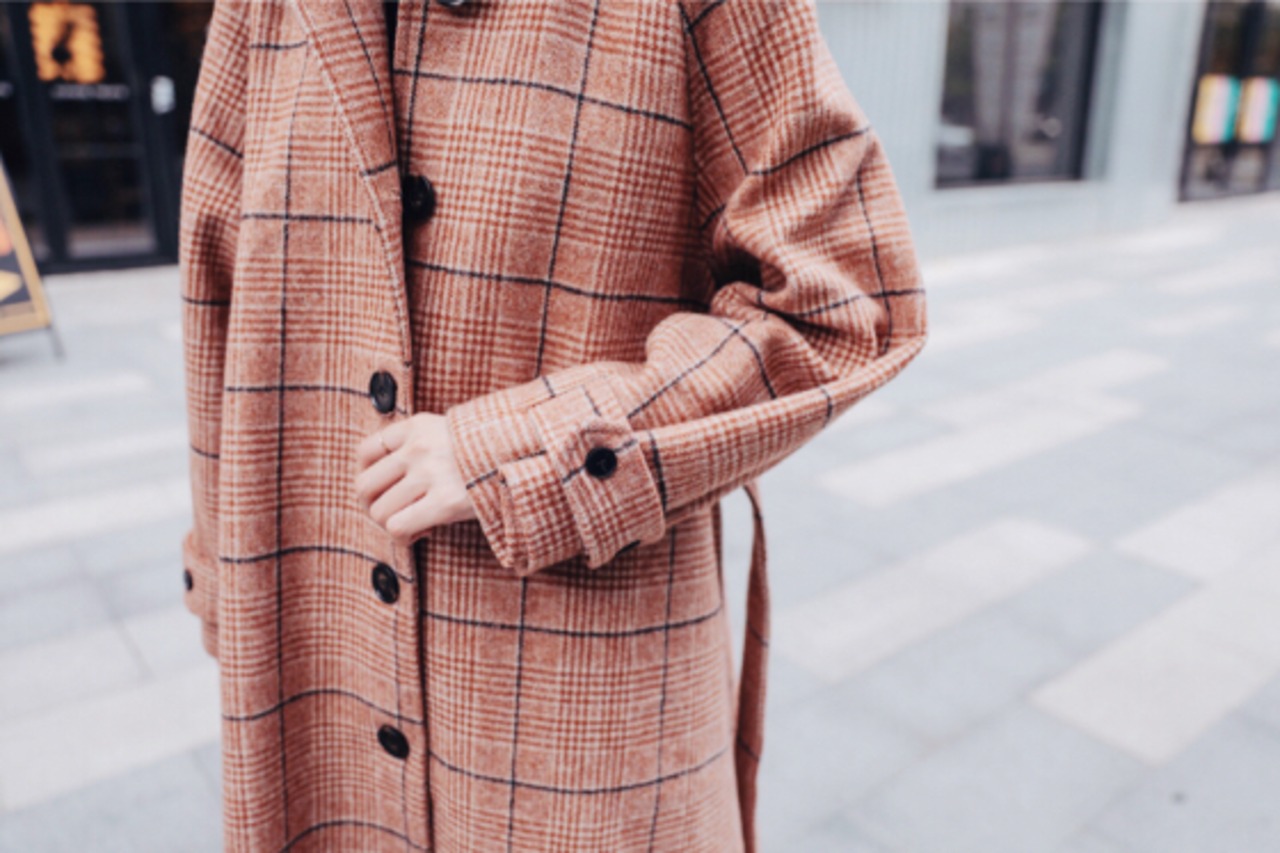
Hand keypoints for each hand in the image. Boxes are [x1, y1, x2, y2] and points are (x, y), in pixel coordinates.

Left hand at [354, 413, 477, 545]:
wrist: (529, 452)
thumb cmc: (489, 449)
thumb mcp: (450, 432)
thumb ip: (421, 444)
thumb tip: (391, 478)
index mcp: (417, 426)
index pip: (365, 452)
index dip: (368, 475)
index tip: (384, 488)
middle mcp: (418, 448)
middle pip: (365, 486)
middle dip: (374, 507)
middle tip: (394, 514)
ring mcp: (430, 474)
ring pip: (380, 511)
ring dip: (393, 524)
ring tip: (416, 524)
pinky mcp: (444, 502)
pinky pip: (398, 527)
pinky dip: (405, 536)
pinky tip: (424, 531)